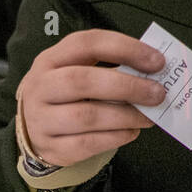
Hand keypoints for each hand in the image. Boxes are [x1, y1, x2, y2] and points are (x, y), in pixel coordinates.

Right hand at [19, 29, 165, 166]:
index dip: (125, 49)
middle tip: (157, 93)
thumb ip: (110, 68)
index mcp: (51, 59)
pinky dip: (115, 138)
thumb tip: (152, 75)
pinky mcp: (52, 147)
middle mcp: (41, 86)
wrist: (34, 129)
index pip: (88, 44)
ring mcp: (42, 119)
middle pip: (84, 81)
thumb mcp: (76, 71)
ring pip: (87, 116)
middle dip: (127, 86)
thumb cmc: (65, 95)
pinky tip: (131, 132)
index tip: (157, 62)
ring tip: (149, 117)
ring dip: (125, 116)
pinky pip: (87, 144)